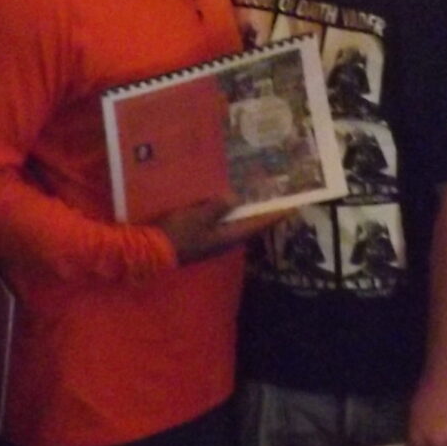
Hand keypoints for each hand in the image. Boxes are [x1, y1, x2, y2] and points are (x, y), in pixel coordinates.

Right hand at [153, 198, 289, 264]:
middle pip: (249, 223)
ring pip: (234, 222)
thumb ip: (218, 207)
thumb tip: (235, 198)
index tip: (293, 207)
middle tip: (274, 196)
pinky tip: (224, 199)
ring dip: (244, 209)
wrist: (153, 251)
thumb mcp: (199, 217)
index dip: (274, 215)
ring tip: (253, 193)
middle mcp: (225, 239)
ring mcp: (212, 239)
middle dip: (261, 210)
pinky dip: (226, 210)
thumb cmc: (178, 234)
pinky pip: (220, 221)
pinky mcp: (200, 236)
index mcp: (229, 236)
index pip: (257, 224)